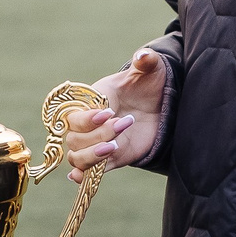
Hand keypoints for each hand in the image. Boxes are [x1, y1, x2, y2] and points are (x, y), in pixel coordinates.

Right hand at [64, 48, 170, 182]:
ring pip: (77, 157)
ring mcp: (97, 143)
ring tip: (114, 148)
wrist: (160, 104)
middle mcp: (90, 124)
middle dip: (97, 136)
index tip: (108, 113)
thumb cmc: (149, 83)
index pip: (75, 114)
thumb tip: (143, 57)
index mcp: (93, 102)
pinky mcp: (110, 159)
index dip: (87, 118)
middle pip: (74, 138)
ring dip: (91, 156)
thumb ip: (146, 63)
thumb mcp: (150, 70)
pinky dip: (82, 176)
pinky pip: (88, 172)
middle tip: (124, 124)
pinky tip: (80, 179)